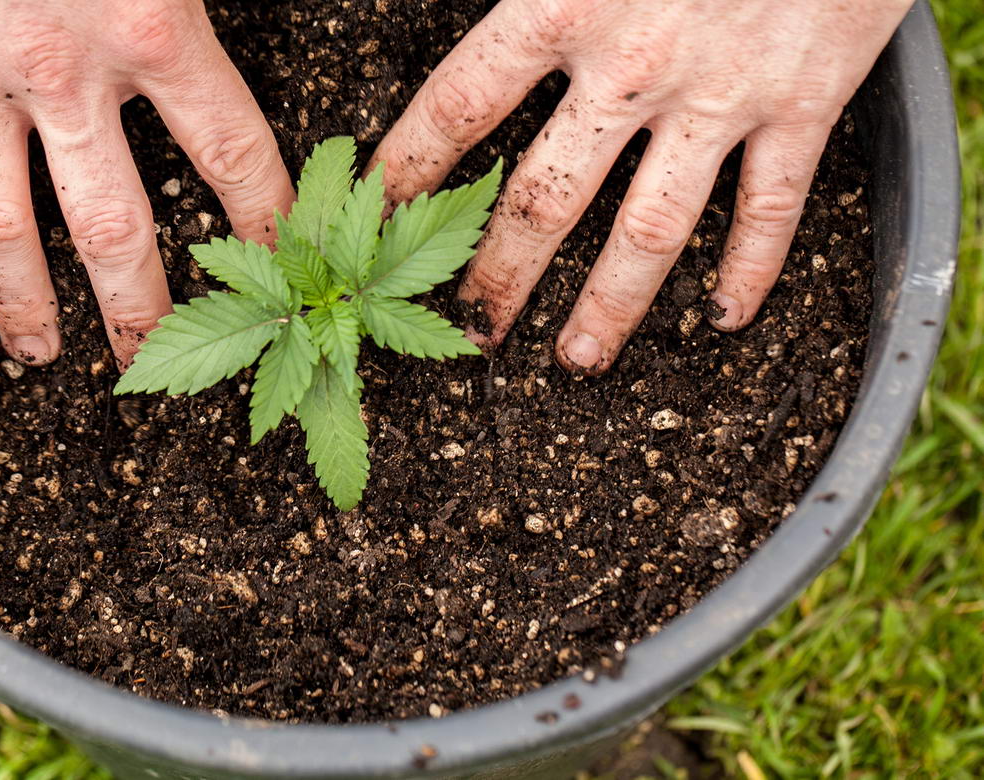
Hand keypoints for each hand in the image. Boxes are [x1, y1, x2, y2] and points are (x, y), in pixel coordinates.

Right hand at [0, 0, 293, 365]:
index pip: (232, 153)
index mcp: (151, 25)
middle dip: (138, 304)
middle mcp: (61, 65)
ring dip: (18, 297)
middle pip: (113, 224)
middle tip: (150, 362)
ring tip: (40, 353)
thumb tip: (242, 33)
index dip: (265, 220)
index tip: (282, 271)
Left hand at [371, 0, 910, 373]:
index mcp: (566, 3)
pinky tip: (725, 319)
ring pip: (650, 230)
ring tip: (576, 359)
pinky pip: (772, 208)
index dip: (412, 168)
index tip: (381, 216)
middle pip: (547, 197)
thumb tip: (483, 40)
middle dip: (502, 273)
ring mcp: (720, 96)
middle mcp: (635, 67)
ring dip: (610, 307)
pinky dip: (751, 270)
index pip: (462, 105)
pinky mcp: (803, 104)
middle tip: (477, 328)